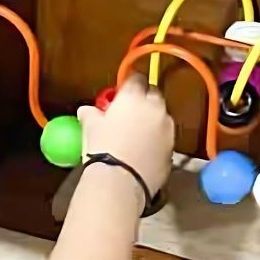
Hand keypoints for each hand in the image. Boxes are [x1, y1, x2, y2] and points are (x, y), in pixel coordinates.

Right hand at [76, 74, 173, 197]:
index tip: (121, 93)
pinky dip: (157, 139)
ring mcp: (167, 129)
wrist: (121, 181)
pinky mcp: (172, 149)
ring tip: (137, 134)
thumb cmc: (102, 147)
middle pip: (154, 94)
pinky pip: (164, 137)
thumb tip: (86, 110)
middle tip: (130, 111)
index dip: (128, 85)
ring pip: (162, 116)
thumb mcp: (90, 127)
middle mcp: (155, 108)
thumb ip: (91, 114)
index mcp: (134, 96)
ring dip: (153, 120)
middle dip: (144, 99)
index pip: (136, 77)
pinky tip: (144, 151)